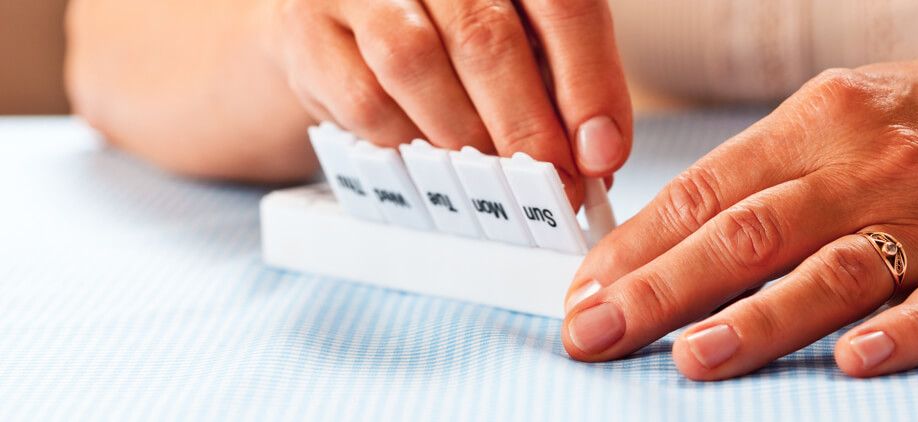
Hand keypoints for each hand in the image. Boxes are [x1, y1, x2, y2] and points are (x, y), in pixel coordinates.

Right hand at [267, 0, 630, 204]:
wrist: (335, 12)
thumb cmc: (449, 27)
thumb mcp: (517, 33)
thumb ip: (558, 78)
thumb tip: (598, 153)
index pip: (563, 5)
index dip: (590, 84)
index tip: (602, 153)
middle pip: (488, 37)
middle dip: (529, 127)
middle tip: (555, 185)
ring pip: (417, 65)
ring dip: (467, 136)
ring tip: (498, 180)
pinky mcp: (306, 28)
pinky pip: (365, 100)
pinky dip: (409, 142)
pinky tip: (433, 160)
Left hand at [560, 49, 917, 378]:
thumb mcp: (845, 114)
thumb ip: (764, 174)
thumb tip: (663, 237)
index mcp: (819, 125)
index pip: (707, 190)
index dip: (637, 247)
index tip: (581, 295)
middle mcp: (867, 170)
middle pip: (751, 232)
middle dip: (663, 289)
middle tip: (595, 334)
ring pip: (834, 272)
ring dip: (760, 319)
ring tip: (692, 358)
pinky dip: (901, 335)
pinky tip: (856, 361)